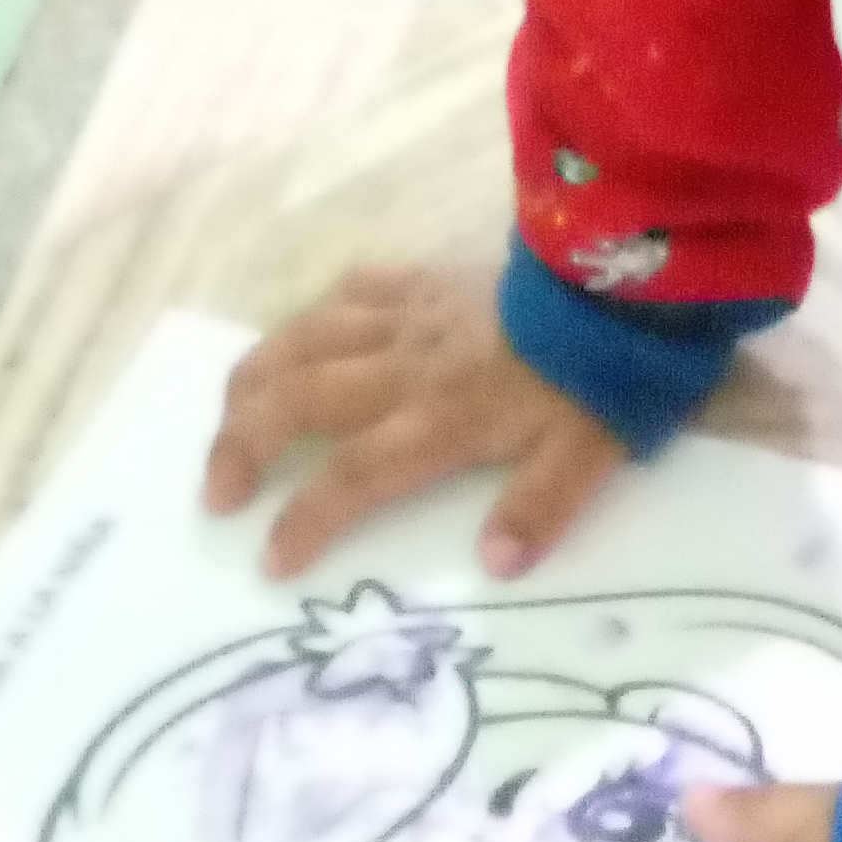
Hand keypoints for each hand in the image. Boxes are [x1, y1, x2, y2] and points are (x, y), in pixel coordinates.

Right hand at [201, 264, 622, 580]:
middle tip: (216, 492)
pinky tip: (300, 335)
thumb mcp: (592, 452)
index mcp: (443, 418)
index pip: (352, 476)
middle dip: (242, 447)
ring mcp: (411, 316)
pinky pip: (351, 289)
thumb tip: (493, 567)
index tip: (269, 559)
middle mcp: (407, 367)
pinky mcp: (426, 278)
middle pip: (297, 400)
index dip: (303, 518)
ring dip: (253, 379)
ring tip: (228, 417)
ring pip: (303, 338)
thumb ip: (539, 509)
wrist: (625, 274)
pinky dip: (313, 315)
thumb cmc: (609, 370)